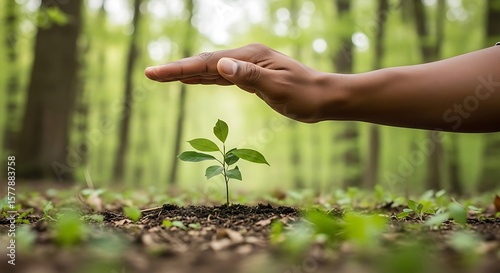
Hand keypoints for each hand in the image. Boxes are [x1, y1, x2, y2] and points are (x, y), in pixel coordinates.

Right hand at [145, 43, 343, 121]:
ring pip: (211, 69)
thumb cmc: (304, 95)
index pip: (207, 63)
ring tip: (165, 76)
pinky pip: (221, 77)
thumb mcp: (278, 87)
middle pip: (204, 63)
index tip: (154, 73)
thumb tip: (220, 66)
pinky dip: (204, 80)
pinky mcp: (251, 76)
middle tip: (150, 74)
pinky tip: (194, 82)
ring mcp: (248, 66)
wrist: (323, 97)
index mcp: (249, 57)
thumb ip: (249, 76)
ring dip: (188, 73)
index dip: (179, 69)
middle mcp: (245, 57)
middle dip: (177, 69)